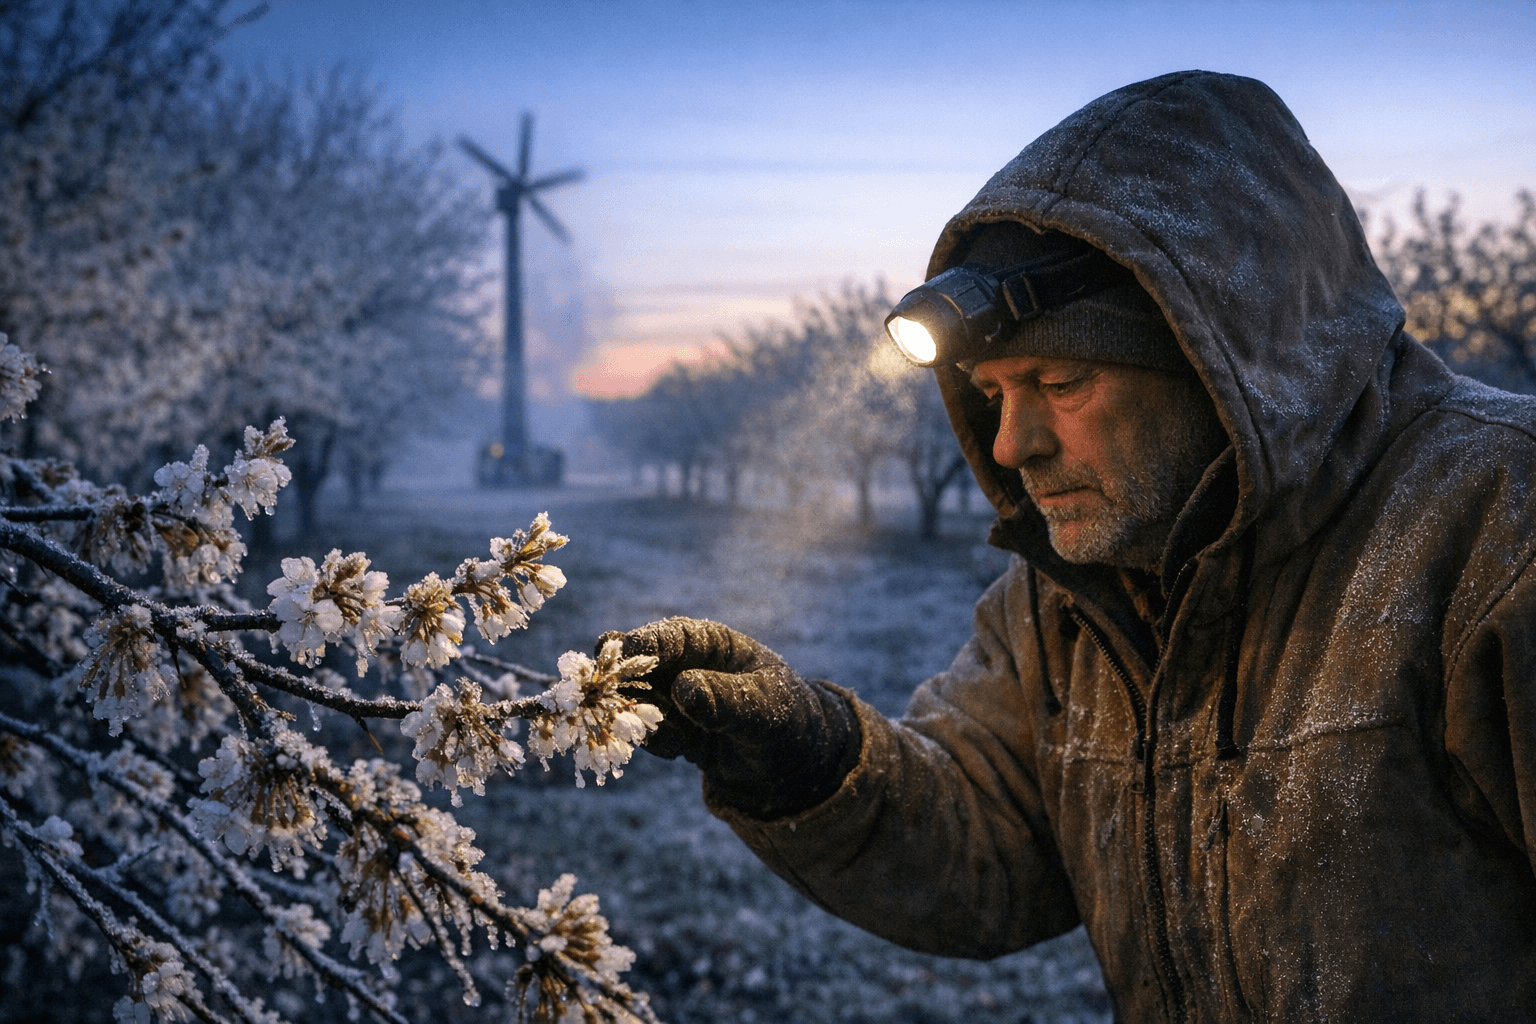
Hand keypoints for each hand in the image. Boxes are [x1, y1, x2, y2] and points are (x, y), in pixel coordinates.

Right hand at [600, 617, 859, 817]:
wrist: (796, 762)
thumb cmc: (787, 718)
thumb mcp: (763, 706)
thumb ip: (725, 698)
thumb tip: (684, 688)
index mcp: (710, 644)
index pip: (668, 637)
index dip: (640, 646)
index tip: (617, 658)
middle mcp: (686, 666)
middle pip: (638, 665)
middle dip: (619, 681)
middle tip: (605, 697)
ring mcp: (675, 699)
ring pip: (634, 701)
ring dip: (632, 717)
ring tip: (668, 737)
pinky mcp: (672, 730)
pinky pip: (644, 732)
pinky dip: (648, 741)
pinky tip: (679, 750)